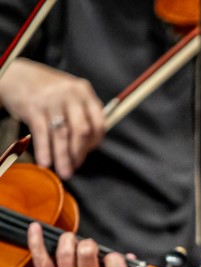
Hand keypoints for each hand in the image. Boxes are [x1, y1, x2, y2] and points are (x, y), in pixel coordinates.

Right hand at [0, 59, 105, 178]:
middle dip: (80, 152)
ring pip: (62, 135)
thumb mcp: (70, 94)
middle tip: (75, 167)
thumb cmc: (47, 90)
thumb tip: (87, 148)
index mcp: (84, 92)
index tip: (88, 153)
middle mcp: (70, 95)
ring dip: (63, 157)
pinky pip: (42, 134)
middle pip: (81, 130)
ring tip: (65, 172)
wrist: (15, 75)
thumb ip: (82, 114)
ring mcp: (51, 100)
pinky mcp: (33, 107)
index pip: (98, 123)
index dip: (95, 142)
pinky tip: (45, 163)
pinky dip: (44, 150)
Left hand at [29, 222, 128, 266]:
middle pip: (88, 252)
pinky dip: (36, 244)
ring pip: (66, 253)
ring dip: (68, 241)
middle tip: (90, 250)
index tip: (114, 263)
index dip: (115, 257)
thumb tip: (130, 260)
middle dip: (90, 246)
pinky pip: (42, 261)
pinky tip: (36, 231)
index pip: (114, 259)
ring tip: (71, 241)